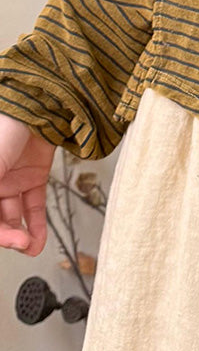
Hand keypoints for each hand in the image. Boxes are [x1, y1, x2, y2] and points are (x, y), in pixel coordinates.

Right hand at [0, 113, 54, 255]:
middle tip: (20, 244)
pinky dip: (36, 224)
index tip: (4, 240)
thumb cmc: (5, 126)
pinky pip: (32, 205)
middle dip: (6, 234)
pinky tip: (37, 240)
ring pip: (12, 215)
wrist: (42, 105)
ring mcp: (12, 178)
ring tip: (30, 246)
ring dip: (21, 234)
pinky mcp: (34, 175)